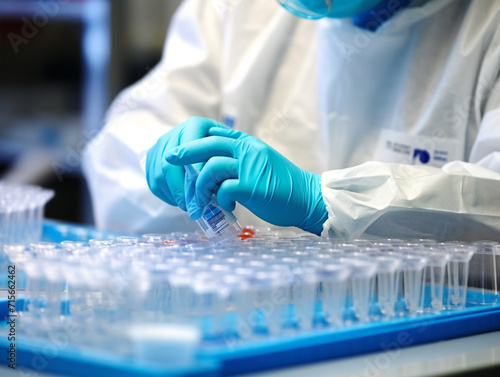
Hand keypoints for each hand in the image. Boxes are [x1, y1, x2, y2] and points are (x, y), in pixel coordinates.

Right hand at [145, 117, 224, 210]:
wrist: (207, 141)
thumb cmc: (222, 149)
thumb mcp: (228, 150)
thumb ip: (223, 161)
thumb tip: (216, 186)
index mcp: (195, 125)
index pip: (189, 151)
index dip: (194, 174)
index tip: (203, 194)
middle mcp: (174, 132)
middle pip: (170, 165)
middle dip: (183, 190)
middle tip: (195, 208)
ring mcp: (160, 145)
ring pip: (160, 175)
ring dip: (174, 195)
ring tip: (189, 207)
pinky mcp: (151, 158)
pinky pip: (154, 182)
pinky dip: (167, 195)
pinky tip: (180, 201)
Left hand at [165, 127, 326, 234]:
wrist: (307, 198)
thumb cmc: (282, 186)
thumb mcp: (260, 164)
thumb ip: (240, 159)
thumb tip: (217, 164)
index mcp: (249, 144)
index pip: (216, 135)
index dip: (195, 141)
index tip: (179, 148)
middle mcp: (248, 150)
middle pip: (208, 144)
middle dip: (186, 152)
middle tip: (170, 159)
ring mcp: (250, 167)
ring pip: (211, 167)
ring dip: (201, 186)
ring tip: (202, 199)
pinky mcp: (251, 186)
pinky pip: (223, 189)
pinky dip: (219, 199)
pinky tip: (226, 206)